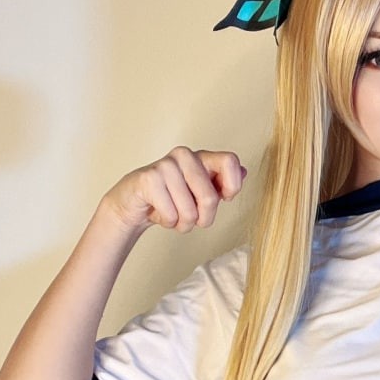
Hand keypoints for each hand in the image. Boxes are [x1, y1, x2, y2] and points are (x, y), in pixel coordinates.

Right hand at [103, 146, 247, 233]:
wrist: (134, 204)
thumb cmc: (171, 198)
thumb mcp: (201, 193)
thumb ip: (222, 183)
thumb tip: (244, 172)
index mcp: (202, 157)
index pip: (230, 161)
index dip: (232, 186)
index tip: (224, 198)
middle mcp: (185, 156)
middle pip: (210, 197)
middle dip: (204, 218)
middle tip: (193, 218)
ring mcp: (166, 165)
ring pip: (189, 211)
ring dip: (182, 223)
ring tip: (172, 213)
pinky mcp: (149, 178)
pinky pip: (171, 214)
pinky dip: (167, 222)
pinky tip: (158, 211)